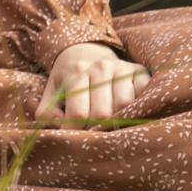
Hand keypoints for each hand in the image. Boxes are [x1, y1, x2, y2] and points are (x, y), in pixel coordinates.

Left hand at [36, 42, 150, 123]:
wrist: (86, 51)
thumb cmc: (68, 80)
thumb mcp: (51, 93)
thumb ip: (46, 113)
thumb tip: (61, 124)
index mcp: (76, 74)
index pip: (79, 113)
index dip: (77, 131)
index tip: (75, 139)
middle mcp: (100, 68)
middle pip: (103, 113)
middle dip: (97, 129)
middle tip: (93, 134)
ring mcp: (122, 68)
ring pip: (126, 106)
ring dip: (119, 121)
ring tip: (110, 125)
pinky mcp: (139, 71)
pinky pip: (145, 95)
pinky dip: (139, 108)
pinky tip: (128, 112)